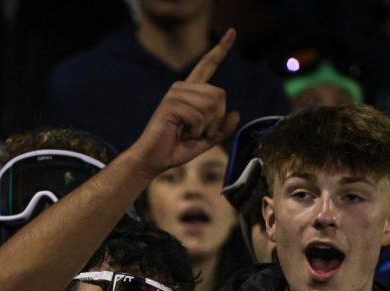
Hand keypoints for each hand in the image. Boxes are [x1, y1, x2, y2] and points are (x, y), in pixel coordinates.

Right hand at [124, 29, 240, 179]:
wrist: (153, 160)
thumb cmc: (177, 148)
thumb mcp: (206, 139)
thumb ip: (222, 127)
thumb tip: (236, 113)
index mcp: (191, 92)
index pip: (207, 66)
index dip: (220, 50)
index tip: (232, 32)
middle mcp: (183, 88)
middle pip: (220, 95)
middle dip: (216, 120)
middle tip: (198, 133)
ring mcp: (175, 93)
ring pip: (211, 106)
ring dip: (205, 127)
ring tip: (187, 133)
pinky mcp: (170, 103)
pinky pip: (199, 116)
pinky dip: (196, 131)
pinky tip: (181, 134)